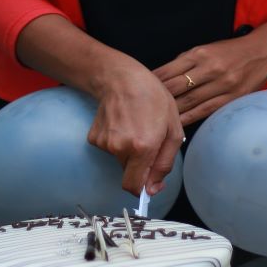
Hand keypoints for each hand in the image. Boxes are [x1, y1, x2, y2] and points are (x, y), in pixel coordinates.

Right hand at [87, 64, 183, 197]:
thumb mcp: (172, 128)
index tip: (147, 184)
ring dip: (127, 150)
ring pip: (119, 160)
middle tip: (145, 139)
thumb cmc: (152, 97)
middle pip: (129, 173)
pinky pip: (109, 149)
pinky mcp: (94, 137)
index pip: (134, 187)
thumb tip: (152, 190)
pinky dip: (116, 141)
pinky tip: (121, 123)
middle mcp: (120, 148)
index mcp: (143, 148)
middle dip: (138, 164)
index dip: (141, 189)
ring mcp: (105, 143)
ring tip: (134, 125)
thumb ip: (165, 163)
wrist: (121, 77)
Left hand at [153, 35, 266, 126]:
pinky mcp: (231, 98)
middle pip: (177, 87)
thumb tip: (162, 77)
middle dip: (158, 98)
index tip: (140, 89)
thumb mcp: (205, 48)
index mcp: (199, 54)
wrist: (262, 53)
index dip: (153, 82)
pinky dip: (189, 118)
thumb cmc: (229, 51)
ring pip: (189, 102)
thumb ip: (185, 62)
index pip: (169, 70)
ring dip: (171, 112)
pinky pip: (205, 111)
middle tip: (142, 109)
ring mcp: (221, 85)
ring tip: (155, 120)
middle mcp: (209, 69)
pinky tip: (177, 124)